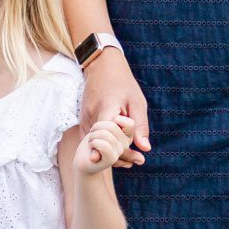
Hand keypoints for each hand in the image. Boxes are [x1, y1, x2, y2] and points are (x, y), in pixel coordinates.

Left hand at [75, 115, 135, 175]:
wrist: (82, 160)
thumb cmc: (92, 140)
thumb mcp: (101, 127)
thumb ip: (109, 120)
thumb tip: (120, 131)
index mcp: (126, 135)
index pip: (130, 123)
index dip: (116, 120)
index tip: (104, 126)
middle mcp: (126, 143)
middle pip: (112, 125)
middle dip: (96, 128)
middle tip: (94, 137)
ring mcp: (119, 152)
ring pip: (105, 134)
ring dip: (92, 136)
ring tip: (92, 143)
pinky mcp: (111, 159)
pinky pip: (103, 145)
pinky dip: (93, 143)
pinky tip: (92, 149)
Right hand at [81, 48, 149, 166]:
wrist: (101, 67)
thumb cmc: (123, 83)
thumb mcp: (137, 102)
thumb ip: (140, 125)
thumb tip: (145, 148)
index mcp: (106, 108)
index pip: (109, 136)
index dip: (117, 151)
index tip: (129, 161)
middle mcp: (92, 116)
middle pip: (104, 144)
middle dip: (120, 156)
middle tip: (139, 161)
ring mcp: (85, 119)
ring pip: (96, 144)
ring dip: (111, 153)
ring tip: (131, 161)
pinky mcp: (83, 121)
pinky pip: (92, 140)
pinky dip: (104, 147)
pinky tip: (117, 151)